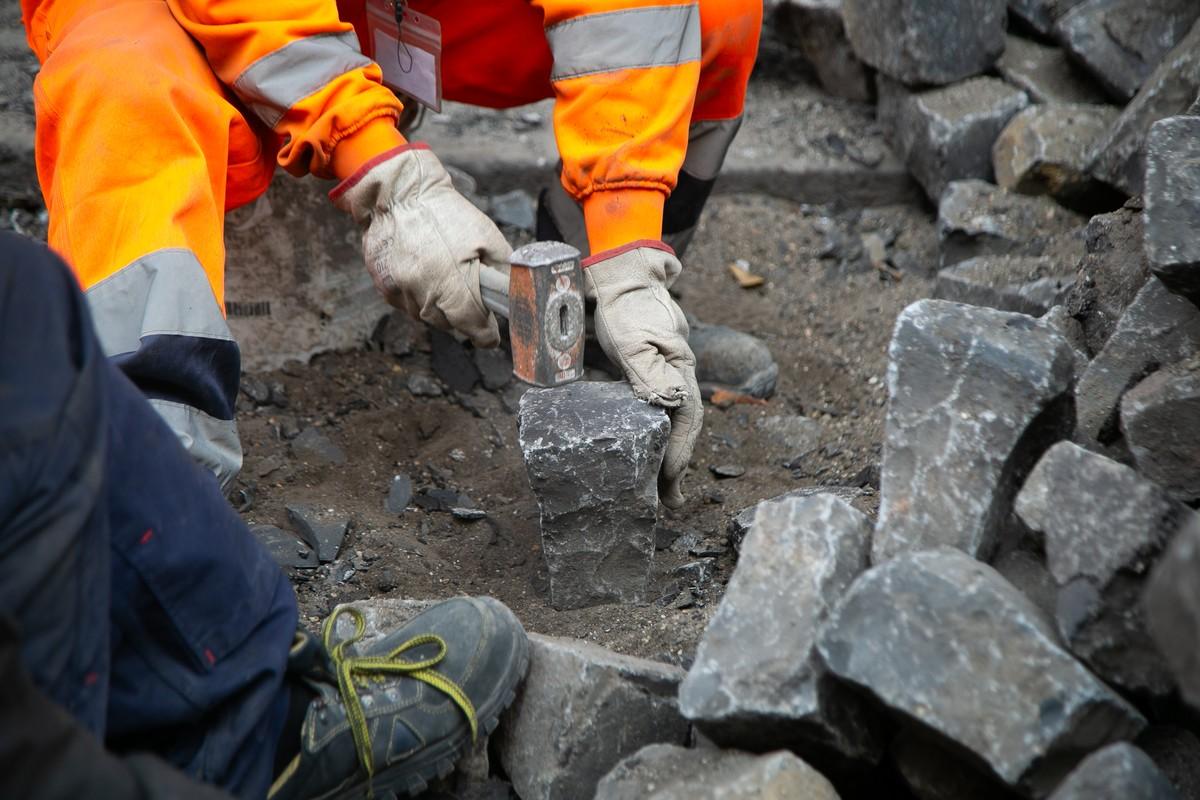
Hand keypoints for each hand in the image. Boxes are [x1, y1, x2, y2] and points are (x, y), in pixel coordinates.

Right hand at [330, 144, 507, 346]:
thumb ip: (503, 270)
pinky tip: (423, 276)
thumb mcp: (486, 235)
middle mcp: (423, 291)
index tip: (491, 337)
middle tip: (470, 300)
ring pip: (425, 316)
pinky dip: (417, 297)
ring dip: (438, 308)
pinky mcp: (383, 285)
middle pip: (449, 325)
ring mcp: (400, 290)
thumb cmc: (445, 213)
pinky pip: (405, 304)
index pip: (472, 326)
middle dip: (463, 317)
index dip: (485, 335)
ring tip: (444, 281)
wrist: (399, 193)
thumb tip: (513, 294)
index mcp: (452, 282)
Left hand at [585, 242, 701, 508]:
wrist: (624, 280)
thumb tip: (669, 400)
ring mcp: (665, 380)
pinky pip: (657, 417)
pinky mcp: (649, 379)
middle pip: (683, 431)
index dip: (680, 453)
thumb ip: (648, 367)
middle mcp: (678, 380)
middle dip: (678, 467)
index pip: (687, 421)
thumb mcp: (632, 336)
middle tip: (670, 502)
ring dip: (668, 459)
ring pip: (672, 426)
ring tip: (663, 492)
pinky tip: (647, 457)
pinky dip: (655, 441)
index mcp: (680, 372)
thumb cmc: (627, 307)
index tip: (670, 481)